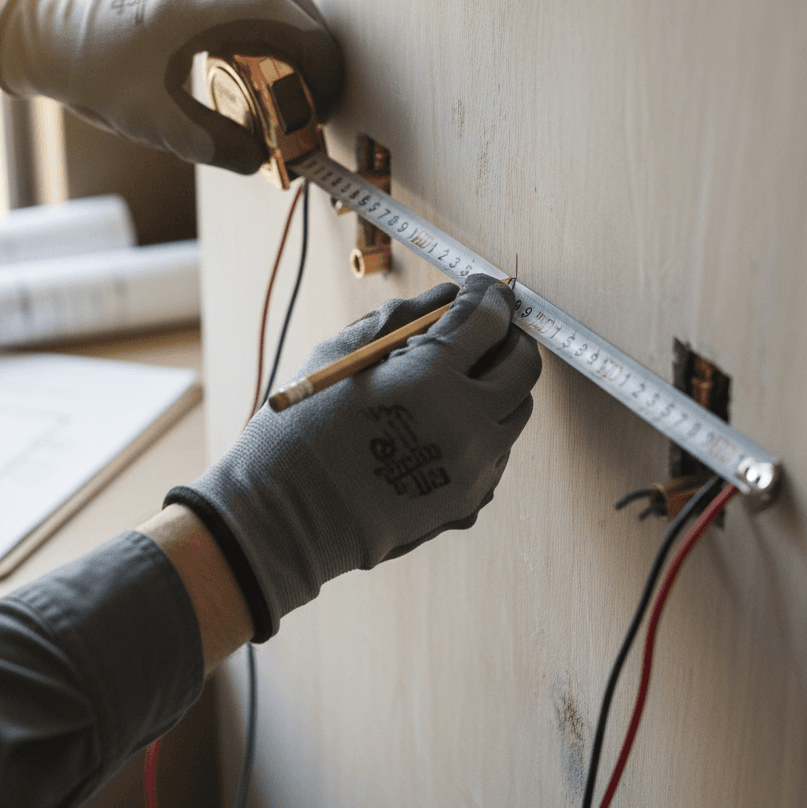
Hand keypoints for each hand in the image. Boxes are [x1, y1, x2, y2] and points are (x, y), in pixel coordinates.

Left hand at [0, 0, 343, 172]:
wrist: (50, 44)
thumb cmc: (94, 79)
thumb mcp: (155, 123)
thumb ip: (214, 145)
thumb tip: (262, 159)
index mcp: (191, 10)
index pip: (276, 9)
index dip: (315, 46)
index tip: (327, 85)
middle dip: (314, 35)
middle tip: (322, 82)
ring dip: (293, 25)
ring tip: (300, 71)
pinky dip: (269, 20)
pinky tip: (265, 57)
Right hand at [165, 274, 541, 639]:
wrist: (284, 518)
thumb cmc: (300, 432)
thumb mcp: (341, 356)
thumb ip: (402, 319)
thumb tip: (448, 298)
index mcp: (432, 380)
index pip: (489, 319)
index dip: (488, 295)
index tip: (482, 289)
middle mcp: (467, 426)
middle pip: (522, 365)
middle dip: (507, 337)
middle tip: (482, 328)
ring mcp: (473, 470)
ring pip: (517, 411)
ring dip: (497, 385)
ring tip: (455, 379)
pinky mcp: (468, 502)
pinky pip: (497, 452)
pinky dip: (482, 429)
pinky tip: (439, 425)